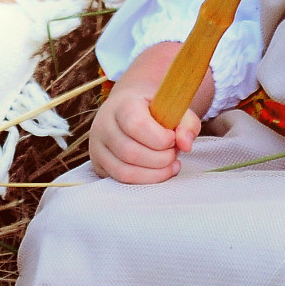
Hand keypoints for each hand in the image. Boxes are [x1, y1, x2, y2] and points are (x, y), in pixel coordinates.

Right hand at [89, 45, 200, 183]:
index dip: (161, 138)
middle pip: (130, 152)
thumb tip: (185, 145)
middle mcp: (103, 125)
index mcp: (121, 104)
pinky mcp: (99, 164)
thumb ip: (187, 124)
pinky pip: (121, 181)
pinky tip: (160, 172)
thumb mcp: (174, 108)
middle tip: (174, 153)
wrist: (129, 108)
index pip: (136, 125)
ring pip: (124, 171)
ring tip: (170, 164)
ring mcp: (97, 147)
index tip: (173, 138)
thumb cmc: (154, 109)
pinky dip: (145, 180)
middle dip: (161, 159)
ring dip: (154, 174)